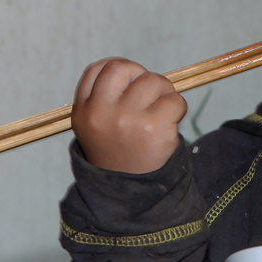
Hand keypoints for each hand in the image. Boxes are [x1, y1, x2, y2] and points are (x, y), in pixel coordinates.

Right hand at [72, 58, 186, 173]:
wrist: (130, 193)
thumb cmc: (118, 153)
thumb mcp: (95, 127)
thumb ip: (104, 99)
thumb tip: (133, 72)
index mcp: (83, 111)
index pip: (97, 69)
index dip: (119, 71)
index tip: (129, 83)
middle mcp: (101, 112)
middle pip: (124, 68)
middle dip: (142, 76)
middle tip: (150, 96)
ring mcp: (126, 118)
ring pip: (153, 80)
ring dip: (164, 92)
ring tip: (160, 112)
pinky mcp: (153, 126)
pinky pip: (174, 100)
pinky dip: (178, 108)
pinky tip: (170, 124)